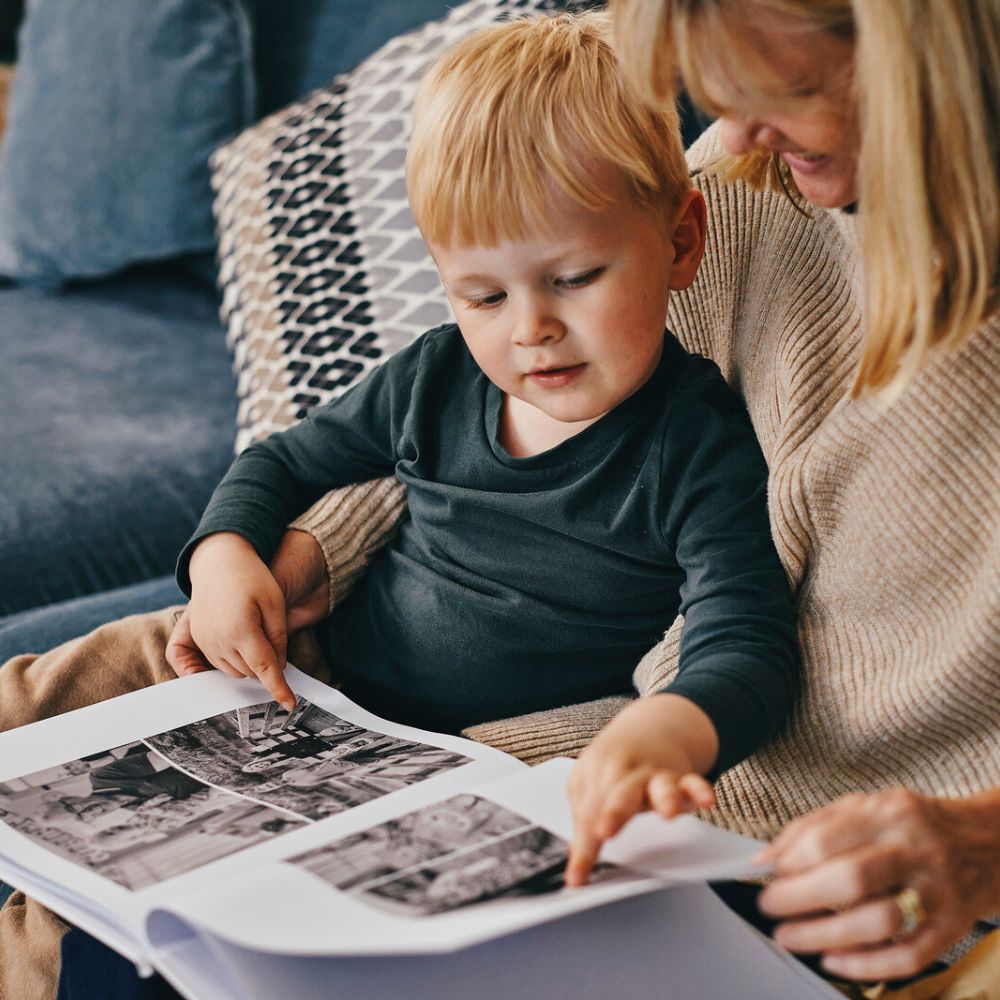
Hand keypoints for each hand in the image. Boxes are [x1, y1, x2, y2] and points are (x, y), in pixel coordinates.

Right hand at [168, 529, 327, 681]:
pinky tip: (240, 647)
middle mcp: (218, 640)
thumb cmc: (252, 578)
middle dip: (265, 666)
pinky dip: (233, 660)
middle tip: (272, 640)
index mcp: (241, 630)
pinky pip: (216, 664)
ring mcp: (204, 640)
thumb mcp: (274, 603)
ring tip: (256, 634)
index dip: (278, 688)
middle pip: (250, 672)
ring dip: (249, 664)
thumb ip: (278, 638)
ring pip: (234, 671)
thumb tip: (278, 667)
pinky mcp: (195, 638)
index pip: (265, 668)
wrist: (220, 561)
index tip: (289, 704)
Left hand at [565, 694, 717, 886]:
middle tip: (604, 831)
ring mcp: (656, 776)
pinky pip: (693, 783)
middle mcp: (628, 775)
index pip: (588, 817)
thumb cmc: (613, 763)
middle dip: (613, 814)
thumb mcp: (588, 782)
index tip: (577, 878)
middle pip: (620, 795)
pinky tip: (707, 801)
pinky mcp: (682, 778)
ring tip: (669, 813)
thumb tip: (577, 861)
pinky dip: (700, 790)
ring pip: (661, 786)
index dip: (583, 850)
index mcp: (599, 776)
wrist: (647, 727)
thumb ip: (586, 817)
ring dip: (665, 798)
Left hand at [754, 787, 999, 980]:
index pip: (825, 839)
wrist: (990, 842)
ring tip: (792, 936)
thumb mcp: (867, 807)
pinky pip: (908, 956)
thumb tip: (766, 858)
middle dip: (799, 898)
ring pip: (879, 921)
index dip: (787, 862)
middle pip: (850, 879)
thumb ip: (815, 826)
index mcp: (887, 813)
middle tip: (770, 906)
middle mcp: (914, 850)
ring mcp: (936, 891)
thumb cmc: (917, 825)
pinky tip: (834, 960)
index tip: (764, 874)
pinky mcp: (952, 927)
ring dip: (826, 935)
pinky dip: (866, 964)